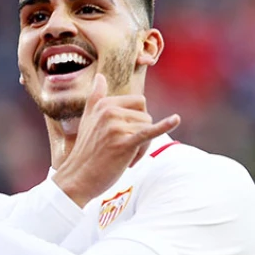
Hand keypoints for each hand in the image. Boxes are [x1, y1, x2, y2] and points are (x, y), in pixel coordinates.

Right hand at [53, 74, 179, 207]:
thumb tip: (100, 76)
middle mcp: (110, 112)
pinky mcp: (124, 143)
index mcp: (104, 104)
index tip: (121, 136)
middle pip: (146, 116)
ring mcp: (116, 127)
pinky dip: (164, 126)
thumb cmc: (85, 150)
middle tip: (123, 150)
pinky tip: (176, 119)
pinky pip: (149, 132)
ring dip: (142, 147)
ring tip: (124, 158)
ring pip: (149, 129)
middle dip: (141, 134)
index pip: (139, 103)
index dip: (136, 120)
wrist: (78, 178)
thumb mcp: (87, 119)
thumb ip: (95, 96)